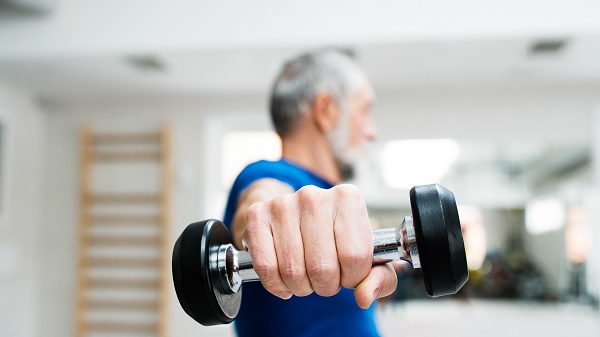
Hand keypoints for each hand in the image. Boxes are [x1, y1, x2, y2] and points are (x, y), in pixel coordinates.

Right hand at [243, 184, 396, 307]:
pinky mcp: (257, 215)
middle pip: (322, 268)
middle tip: (324, 277)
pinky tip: (284, 278)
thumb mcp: (367, 257)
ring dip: (301, 287)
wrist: (295, 216)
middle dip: (325, 286)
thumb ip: (378, 279)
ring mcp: (283, 203)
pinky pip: (266, 266)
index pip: (355, 257)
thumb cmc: (335, 238)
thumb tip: (364, 297)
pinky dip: (276, 284)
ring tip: (306, 275)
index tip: (347, 273)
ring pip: (293, 271)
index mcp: (348, 198)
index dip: (352, 278)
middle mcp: (314, 196)